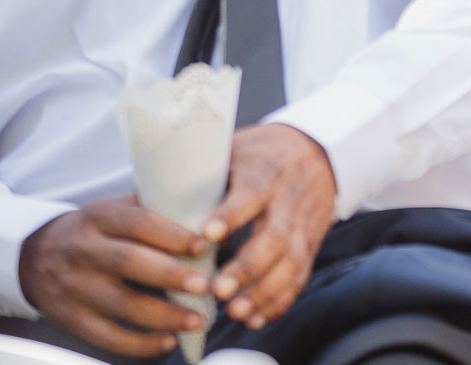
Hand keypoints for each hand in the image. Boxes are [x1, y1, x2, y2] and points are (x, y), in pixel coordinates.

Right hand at [18, 199, 212, 356]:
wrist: (33, 256)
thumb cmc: (94, 231)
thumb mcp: (115, 209)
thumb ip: (156, 212)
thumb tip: (213, 225)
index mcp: (98, 216)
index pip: (137, 222)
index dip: (171, 234)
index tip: (203, 245)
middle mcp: (82, 250)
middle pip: (128, 262)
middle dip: (170, 275)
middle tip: (205, 286)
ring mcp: (73, 287)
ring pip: (120, 304)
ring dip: (163, 316)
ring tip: (197, 320)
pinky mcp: (70, 319)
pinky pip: (106, 336)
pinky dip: (139, 344)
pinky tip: (167, 341)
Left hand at [203, 123, 338, 330]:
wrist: (316, 152)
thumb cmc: (260, 154)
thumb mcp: (233, 154)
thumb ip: (204, 183)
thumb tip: (154, 212)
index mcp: (264, 173)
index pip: (250, 194)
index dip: (230, 215)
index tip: (207, 235)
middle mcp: (287, 200)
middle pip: (274, 237)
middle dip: (247, 268)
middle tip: (218, 290)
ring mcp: (303, 224)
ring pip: (290, 261)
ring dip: (263, 291)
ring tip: (235, 312)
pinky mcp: (310, 244)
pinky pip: (299, 275)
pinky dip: (279, 300)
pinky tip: (255, 318)